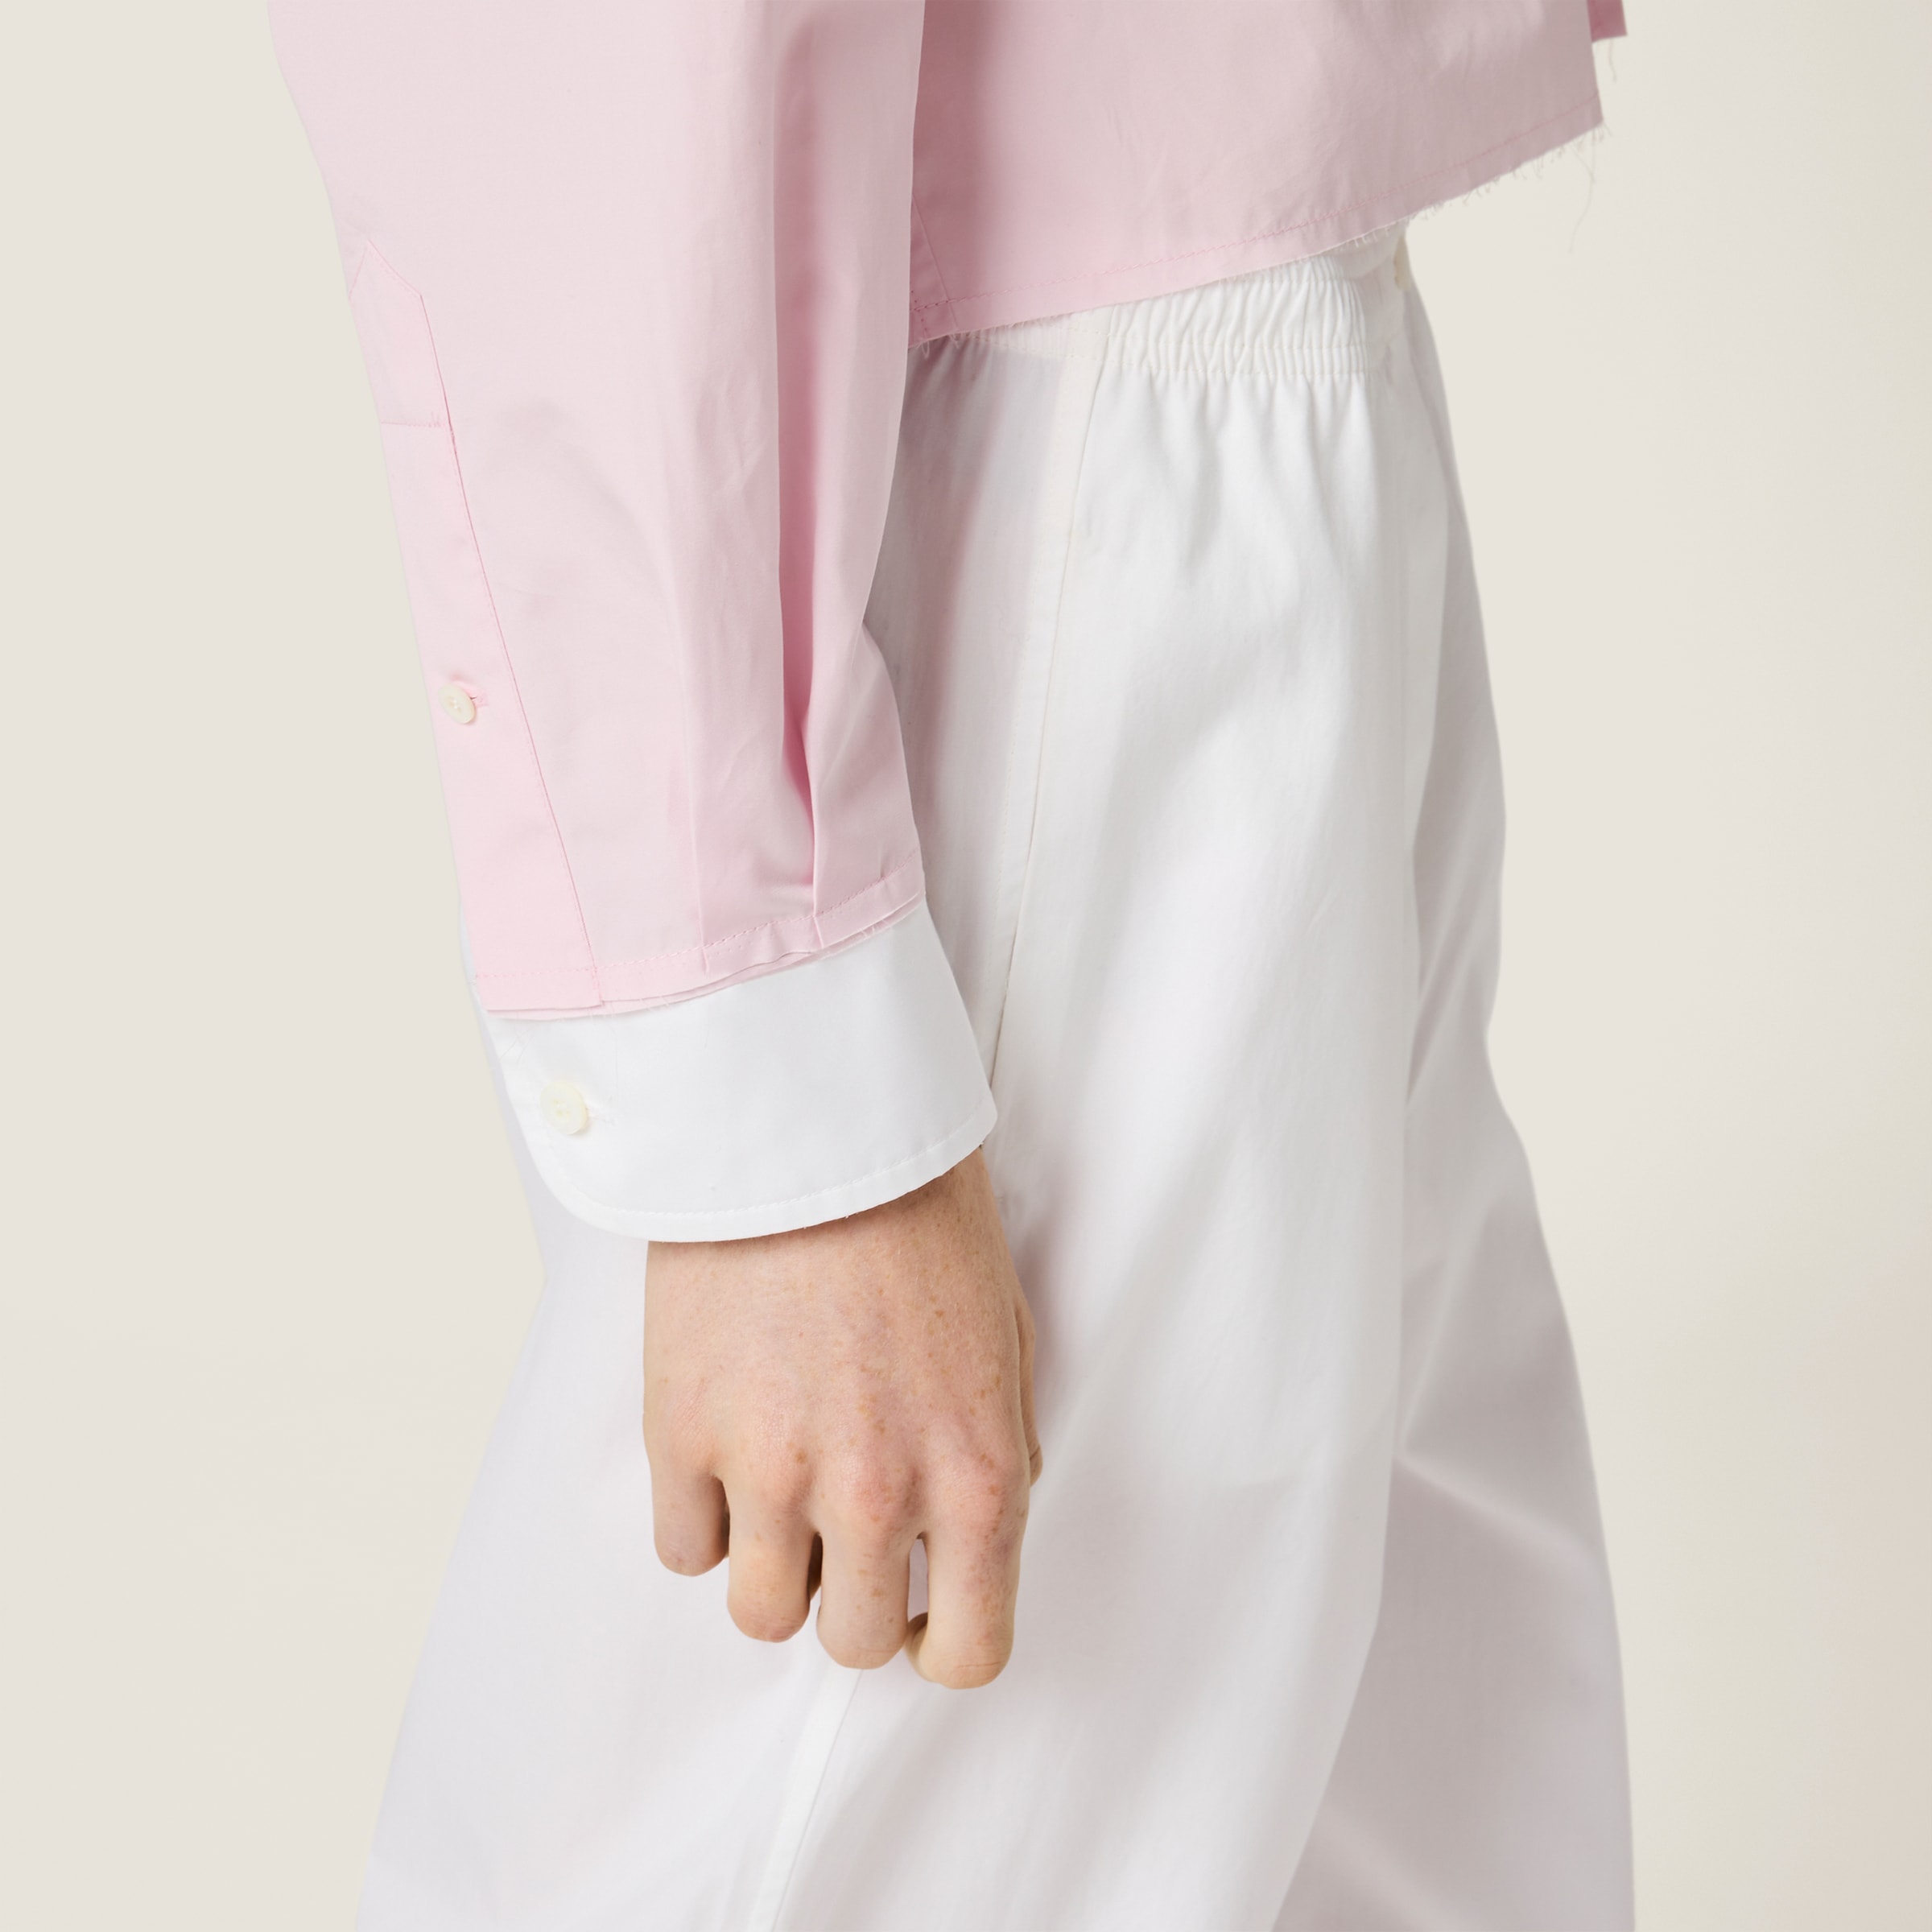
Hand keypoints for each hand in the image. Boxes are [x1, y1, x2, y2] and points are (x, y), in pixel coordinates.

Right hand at [643, 1149, 1041, 1687]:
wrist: (815, 1127)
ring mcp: (772, 1472)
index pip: (972, 1651)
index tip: (925, 1619)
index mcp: (976, 1475)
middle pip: (855, 1641)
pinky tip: (727, 1455)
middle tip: (846, 1534)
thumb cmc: (919, 1214)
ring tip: (781, 1494)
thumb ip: (1002, 1444)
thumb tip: (980, 1522)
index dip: (947, 1646)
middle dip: (856, 1598)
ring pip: (761, 1616)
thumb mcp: (1008, 1335)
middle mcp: (879, 1495)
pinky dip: (704, 1518)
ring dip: (775, 1568)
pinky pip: (684, 1549)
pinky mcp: (682, 1435)